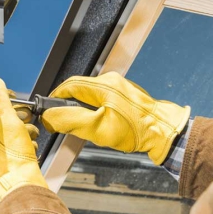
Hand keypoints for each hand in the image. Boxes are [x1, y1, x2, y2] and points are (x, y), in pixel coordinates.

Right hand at [41, 71, 189, 164]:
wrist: (164, 132)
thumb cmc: (136, 131)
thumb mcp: (97, 128)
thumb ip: (70, 120)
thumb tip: (49, 117)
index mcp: (103, 85)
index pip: (69, 85)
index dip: (55, 98)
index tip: (48, 112)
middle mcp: (112, 81)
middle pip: (79, 90)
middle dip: (70, 106)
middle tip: (66, 123)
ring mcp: (121, 87)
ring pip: (91, 96)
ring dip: (84, 110)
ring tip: (86, 127)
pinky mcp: (127, 96)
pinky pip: (103, 100)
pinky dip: (96, 111)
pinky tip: (102, 125)